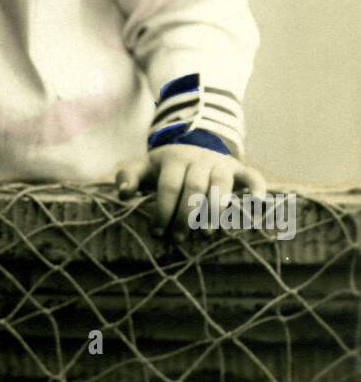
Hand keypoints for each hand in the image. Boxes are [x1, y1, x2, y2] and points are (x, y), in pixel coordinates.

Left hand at [113, 145, 267, 229]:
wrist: (192, 142)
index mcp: (174, 159)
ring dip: (216, 208)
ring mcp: (220, 163)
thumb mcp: (144, 166)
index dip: (162, 210)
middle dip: (186, 215)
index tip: (158, 232)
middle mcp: (199, 159)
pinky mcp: (238, 168)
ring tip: (208, 232)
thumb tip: (123, 194)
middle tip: (180, 239)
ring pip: (221, 183)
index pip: (168, 185)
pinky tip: (258, 203)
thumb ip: (129, 177)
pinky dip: (257, 187)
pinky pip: (251, 174)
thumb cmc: (165, 166)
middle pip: (194, 187)